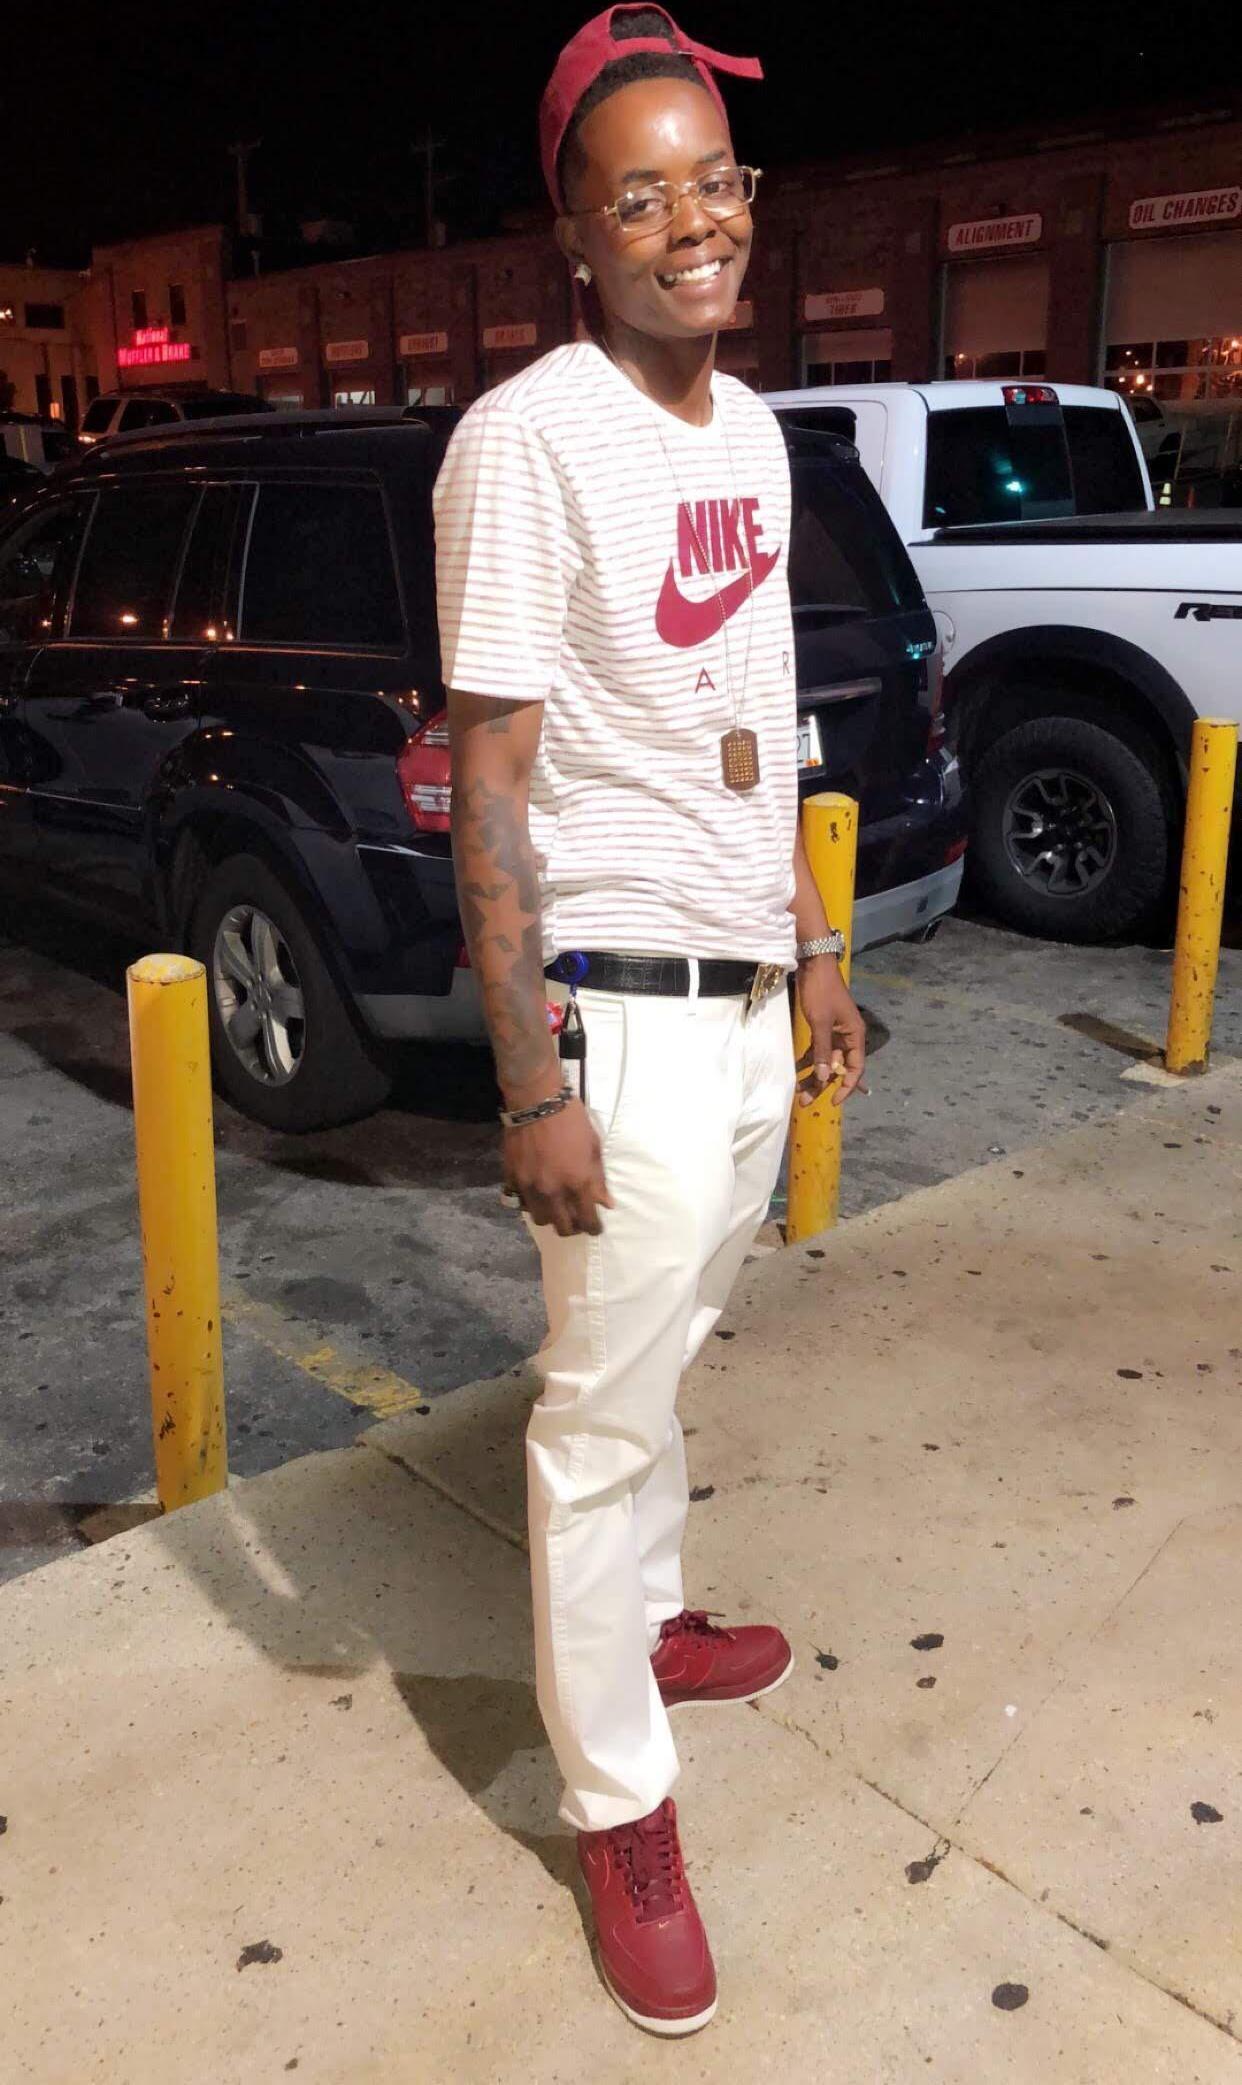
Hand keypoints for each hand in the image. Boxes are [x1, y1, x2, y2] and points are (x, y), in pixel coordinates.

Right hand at [503, 1097, 614, 1236]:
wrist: (537, 1101)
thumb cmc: (572, 1121)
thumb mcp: (593, 1147)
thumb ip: (598, 1179)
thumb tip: (605, 1203)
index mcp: (577, 1182)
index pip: (587, 1220)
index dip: (593, 1228)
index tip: (595, 1228)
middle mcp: (553, 1191)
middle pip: (562, 1227)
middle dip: (573, 1228)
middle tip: (576, 1220)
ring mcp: (530, 1186)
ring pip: (540, 1218)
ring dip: (551, 1217)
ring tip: (556, 1207)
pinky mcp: (513, 1178)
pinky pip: (522, 1202)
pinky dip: (532, 1203)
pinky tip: (539, 1194)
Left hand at [795, 956, 865, 1107]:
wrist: (814, 964)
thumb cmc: (821, 991)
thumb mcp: (821, 1023)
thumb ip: (822, 1051)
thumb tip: (823, 1078)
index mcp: (855, 1035)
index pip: (855, 1068)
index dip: (846, 1086)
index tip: (833, 1101)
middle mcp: (848, 1036)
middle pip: (837, 1067)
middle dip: (823, 1085)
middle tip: (806, 1101)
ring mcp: (835, 1031)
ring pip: (825, 1060)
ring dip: (813, 1075)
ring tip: (798, 1092)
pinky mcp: (822, 1026)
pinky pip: (817, 1049)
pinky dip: (808, 1060)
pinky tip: (796, 1070)